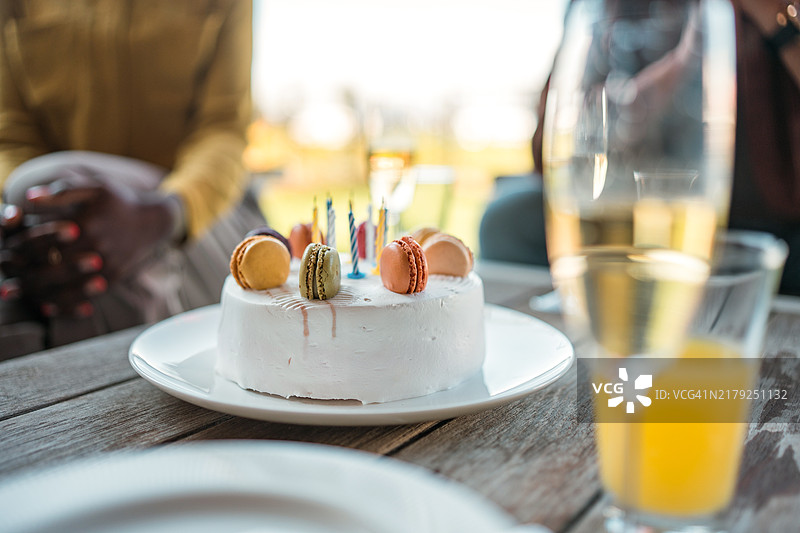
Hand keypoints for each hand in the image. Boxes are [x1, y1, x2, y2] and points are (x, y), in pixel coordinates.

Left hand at [1, 171, 178, 316]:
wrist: (154, 220)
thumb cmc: (119, 201)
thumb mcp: (94, 187)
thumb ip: (61, 192)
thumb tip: (27, 199)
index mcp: (85, 223)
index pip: (42, 241)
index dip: (18, 248)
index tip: (3, 253)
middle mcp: (95, 246)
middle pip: (50, 268)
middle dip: (22, 276)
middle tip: (3, 285)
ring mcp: (106, 264)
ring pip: (66, 286)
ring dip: (38, 293)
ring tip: (16, 295)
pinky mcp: (114, 277)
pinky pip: (86, 295)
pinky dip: (65, 304)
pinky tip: (46, 306)